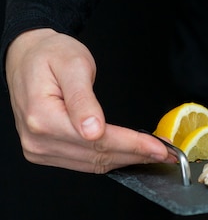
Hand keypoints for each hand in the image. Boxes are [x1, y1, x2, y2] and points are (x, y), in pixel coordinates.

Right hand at [5, 28, 172, 172]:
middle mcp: (38, 140)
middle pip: (98, 156)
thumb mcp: (73, 65)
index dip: (133, 145)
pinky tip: (132, 154)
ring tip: (156, 154)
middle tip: (167, 152)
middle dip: (137, 155)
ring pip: (94, 164)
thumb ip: (83, 98)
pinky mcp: (46, 152)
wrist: (27, 56)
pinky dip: (112, 159)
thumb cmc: (51, 54)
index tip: (160, 148)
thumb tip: (92, 131)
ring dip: (128, 160)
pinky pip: (85, 163)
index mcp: (42, 118)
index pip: (99, 140)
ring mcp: (40, 149)